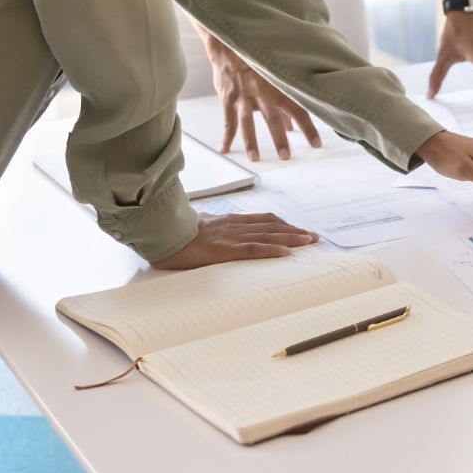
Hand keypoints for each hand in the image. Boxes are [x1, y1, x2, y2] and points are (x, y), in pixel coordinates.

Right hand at [150, 211, 319, 268]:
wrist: (159, 233)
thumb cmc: (174, 234)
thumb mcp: (197, 228)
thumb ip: (210, 229)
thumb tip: (214, 234)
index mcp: (228, 221)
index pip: (262, 220)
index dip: (282, 224)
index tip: (298, 229)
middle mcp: (233, 225)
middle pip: (271, 225)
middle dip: (294, 231)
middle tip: (313, 236)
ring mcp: (230, 236)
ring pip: (267, 234)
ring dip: (291, 238)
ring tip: (308, 241)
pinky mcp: (224, 248)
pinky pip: (253, 248)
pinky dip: (272, 249)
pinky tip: (286, 252)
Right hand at [203, 29, 320, 160]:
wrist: (232, 43)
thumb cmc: (257, 59)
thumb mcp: (276, 74)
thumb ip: (285, 98)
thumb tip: (291, 122)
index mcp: (279, 87)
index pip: (299, 110)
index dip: (308, 128)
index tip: (316, 144)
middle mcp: (262, 93)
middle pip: (273, 119)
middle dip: (280, 139)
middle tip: (286, 156)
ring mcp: (244, 97)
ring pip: (247, 123)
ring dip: (251, 141)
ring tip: (255, 157)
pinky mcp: (228, 99)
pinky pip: (227, 121)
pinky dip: (226, 136)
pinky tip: (225, 148)